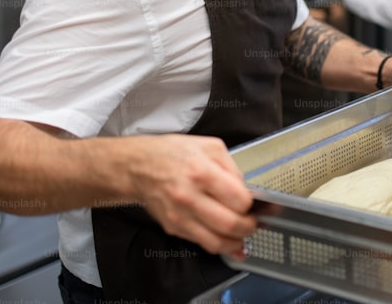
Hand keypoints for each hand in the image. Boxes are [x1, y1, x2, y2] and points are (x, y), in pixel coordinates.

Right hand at [125, 134, 255, 259]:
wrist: (138, 167)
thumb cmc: (173, 153)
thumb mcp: (209, 146)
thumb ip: (232, 167)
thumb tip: (245, 190)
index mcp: (202, 172)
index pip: (238, 200)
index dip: (251, 204)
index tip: (253, 203)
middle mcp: (190, 197)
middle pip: (231, 225)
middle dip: (249, 227)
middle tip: (253, 222)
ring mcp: (180, 216)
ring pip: (217, 242)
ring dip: (237, 242)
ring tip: (243, 234)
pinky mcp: (174, 228)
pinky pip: (203, 244)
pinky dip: (220, 246)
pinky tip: (229, 241)